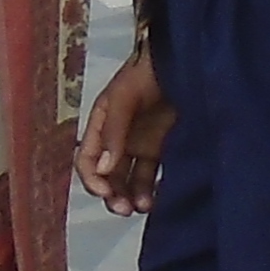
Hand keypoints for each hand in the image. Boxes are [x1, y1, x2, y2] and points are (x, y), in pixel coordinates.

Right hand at [80, 49, 171, 216]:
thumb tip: (104, 171)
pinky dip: (150, 191)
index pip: (87, 160)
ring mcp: (139, 145)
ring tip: (143, 206)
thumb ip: (114, 132)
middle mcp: (116, 139)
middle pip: (107, 176)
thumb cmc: (146, 74)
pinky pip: (151, 177)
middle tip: (124, 209)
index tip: (105, 193)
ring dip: (130, 197)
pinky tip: (156, 200)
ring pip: (128, 180)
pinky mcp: (161, 150)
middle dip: (112, 195)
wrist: (182, 61)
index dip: (92, 179)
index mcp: (101, 125)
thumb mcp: (124, 97)